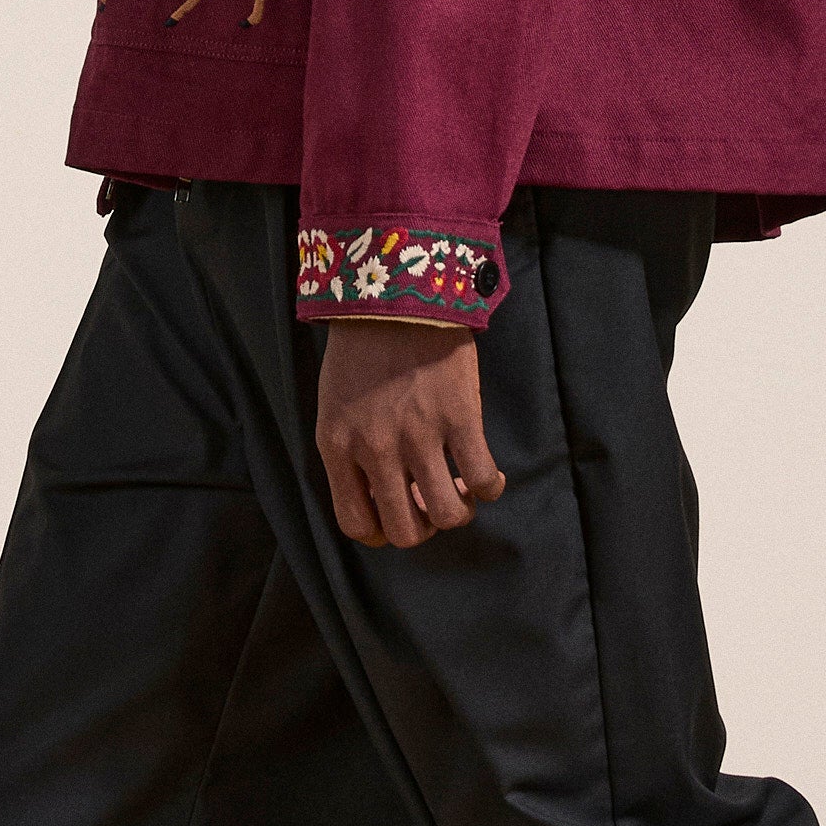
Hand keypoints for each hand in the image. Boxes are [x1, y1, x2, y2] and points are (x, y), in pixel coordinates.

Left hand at [314, 323, 505, 550]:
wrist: (395, 293)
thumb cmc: (361, 348)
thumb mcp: (335, 406)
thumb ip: (350, 452)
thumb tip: (386, 494)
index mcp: (336, 448)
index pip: (356, 523)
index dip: (383, 532)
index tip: (399, 515)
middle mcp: (375, 450)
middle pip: (405, 531)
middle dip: (423, 527)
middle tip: (432, 502)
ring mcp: (419, 436)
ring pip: (448, 515)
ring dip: (460, 511)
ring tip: (462, 489)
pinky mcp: (459, 417)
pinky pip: (482, 478)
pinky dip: (490, 486)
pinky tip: (489, 476)